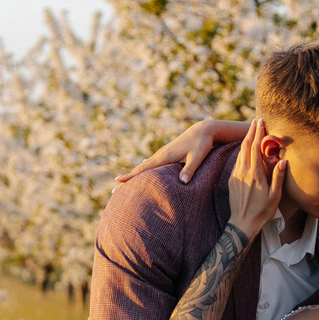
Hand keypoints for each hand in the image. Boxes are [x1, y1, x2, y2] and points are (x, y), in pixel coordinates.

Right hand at [117, 118, 248, 183]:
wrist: (204, 130)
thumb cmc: (202, 144)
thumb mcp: (198, 157)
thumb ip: (190, 169)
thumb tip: (183, 182)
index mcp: (165, 156)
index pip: (144, 169)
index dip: (131, 176)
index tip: (117, 182)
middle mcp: (161, 155)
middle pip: (140, 169)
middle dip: (128, 179)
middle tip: (114, 190)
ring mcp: (163, 154)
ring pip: (145, 166)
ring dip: (134, 175)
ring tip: (124, 184)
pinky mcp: (167, 154)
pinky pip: (151, 164)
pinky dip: (144, 170)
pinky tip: (142, 172)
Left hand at [225, 118, 283, 236]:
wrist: (242, 223)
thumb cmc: (262, 211)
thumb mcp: (275, 196)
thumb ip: (278, 177)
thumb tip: (284, 161)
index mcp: (255, 175)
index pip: (255, 149)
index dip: (257, 134)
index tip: (260, 122)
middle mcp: (243, 172)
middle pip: (246, 147)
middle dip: (250, 132)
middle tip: (256, 121)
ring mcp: (236, 176)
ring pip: (240, 153)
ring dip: (245, 140)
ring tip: (251, 130)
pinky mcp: (232, 180)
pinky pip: (237, 161)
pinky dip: (242, 151)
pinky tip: (245, 148)